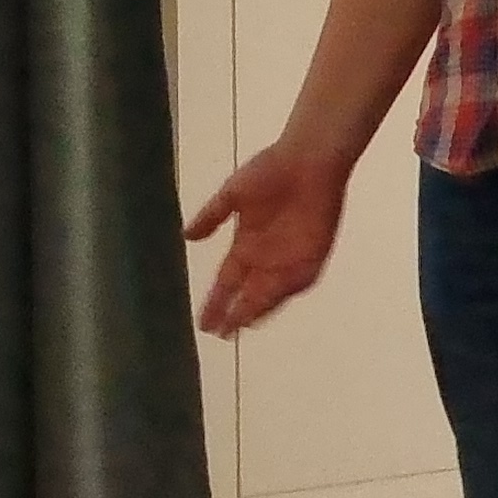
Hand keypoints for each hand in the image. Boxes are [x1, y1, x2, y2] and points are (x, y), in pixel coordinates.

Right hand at [186, 142, 355, 336]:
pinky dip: (278, 298)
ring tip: (237, 328)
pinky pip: (295, 284)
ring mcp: (289, 259)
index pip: (228, 281)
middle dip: (233, 314)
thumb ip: (211, 217)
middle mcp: (266, 258)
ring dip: (254, 311)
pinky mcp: (312, 257)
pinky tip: (264, 309)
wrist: (307, 162)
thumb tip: (186, 236)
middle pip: (247, 294)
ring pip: (269, 294)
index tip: (202, 321)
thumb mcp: (232, 194)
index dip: (215, 301)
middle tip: (218, 335)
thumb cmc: (270, 171)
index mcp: (246, 244)